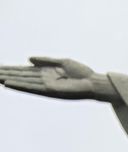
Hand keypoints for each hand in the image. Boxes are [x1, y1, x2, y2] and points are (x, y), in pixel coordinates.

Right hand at [0, 56, 114, 100]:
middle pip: (20, 76)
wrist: (94, 82)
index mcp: (46, 73)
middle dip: (6, 74)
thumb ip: (45, 61)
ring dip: (8, 80)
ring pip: (22, 82)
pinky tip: (7, 83)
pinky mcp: (50, 91)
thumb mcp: (62, 62)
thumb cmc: (82, 73)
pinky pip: (31, 88)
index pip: (24, 71)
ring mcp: (45, 86)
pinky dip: (19, 86)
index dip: (11, 69)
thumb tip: (28, 60)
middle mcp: (43, 80)